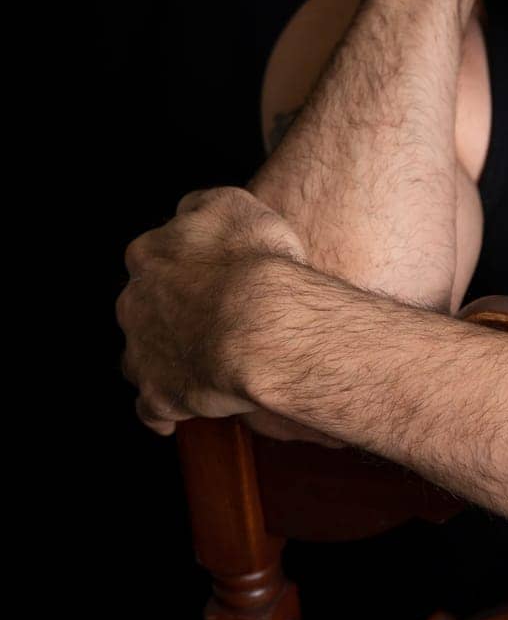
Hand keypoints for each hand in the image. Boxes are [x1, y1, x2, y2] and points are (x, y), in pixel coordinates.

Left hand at [117, 185, 310, 436]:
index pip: (154, 258)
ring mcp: (142, 351)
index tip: (206, 274)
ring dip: (161, 358)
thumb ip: (203, 205)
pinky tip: (178, 415)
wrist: (260, 324)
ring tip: (195, 364)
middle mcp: (135, 302)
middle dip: (167, 312)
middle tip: (206, 317)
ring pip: (140, 355)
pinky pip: (152, 409)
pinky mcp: (158, 395)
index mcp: (149, 255)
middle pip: (142, 307)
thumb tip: (190, 212)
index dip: (182, 266)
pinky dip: (162, 412)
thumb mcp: (233, 205)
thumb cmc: (254, 262)